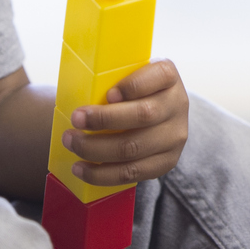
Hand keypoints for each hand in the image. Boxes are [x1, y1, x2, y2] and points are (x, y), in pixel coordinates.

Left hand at [61, 59, 189, 186]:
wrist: (156, 115)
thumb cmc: (131, 91)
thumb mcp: (128, 74)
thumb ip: (111, 77)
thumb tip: (74, 91)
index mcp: (168, 76)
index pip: (159, 76)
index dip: (133, 86)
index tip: (108, 94)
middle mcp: (178, 104)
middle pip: (143, 115)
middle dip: (104, 119)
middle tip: (75, 119)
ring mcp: (175, 136)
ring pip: (134, 148)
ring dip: (96, 149)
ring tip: (72, 143)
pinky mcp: (166, 162)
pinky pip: (133, 172)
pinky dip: (103, 174)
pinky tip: (82, 169)